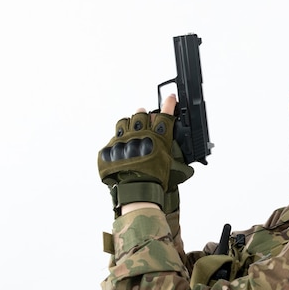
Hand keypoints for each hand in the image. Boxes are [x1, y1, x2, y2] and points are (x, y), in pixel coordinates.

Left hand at [97, 94, 192, 212]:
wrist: (136, 190)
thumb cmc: (156, 180)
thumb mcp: (171, 165)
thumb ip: (172, 152)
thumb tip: (177, 153)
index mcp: (158, 136)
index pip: (165, 114)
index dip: (169, 104)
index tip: (170, 99)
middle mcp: (140, 133)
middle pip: (142, 114)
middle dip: (145, 115)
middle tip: (146, 121)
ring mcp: (123, 139)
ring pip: (125, 121)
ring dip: (130, 124)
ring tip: (132, 131)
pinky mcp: (111, 147)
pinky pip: (114, 139)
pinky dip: (118, 142)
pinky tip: (122, 149)